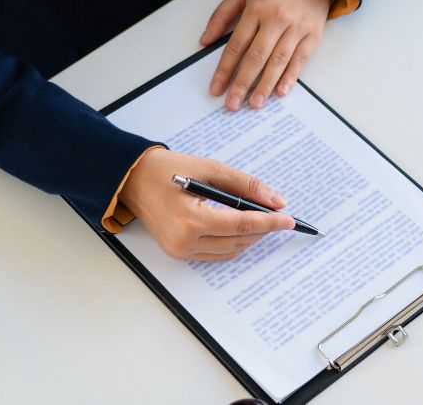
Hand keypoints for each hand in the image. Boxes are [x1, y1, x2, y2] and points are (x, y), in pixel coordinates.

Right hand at [120, 148, 294, 260]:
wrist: (132, 178)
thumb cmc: (168, 169)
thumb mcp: (210, 169)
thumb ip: (245, 185)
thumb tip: (275, 200)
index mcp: (192, 219)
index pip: (243, 225)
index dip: (270, 222)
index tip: (289, 220)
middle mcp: (185, 241)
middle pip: (239, 241)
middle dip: (263, 229)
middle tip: (279, 216)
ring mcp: (180, 250)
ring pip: (230, 251)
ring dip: (249, 237)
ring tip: (263, 220)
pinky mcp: (177, 253)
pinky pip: (215, 254)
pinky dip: (232, 243)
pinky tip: (242, 229)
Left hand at [201, 0, 332, 110]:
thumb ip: (222, 14)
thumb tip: (205, 40)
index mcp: (257, 9)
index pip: (237, 45)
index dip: (225, 69)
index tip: (216, 88)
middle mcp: (276, 19)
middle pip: (256, 57)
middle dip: (242, 83)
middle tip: (233, 104)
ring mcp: (296, 28)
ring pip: (278, 61)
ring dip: (266, 84)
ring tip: (255, 103)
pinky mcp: (313, 35)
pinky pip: (300, 60)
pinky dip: (290, 77)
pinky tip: (281, 92)